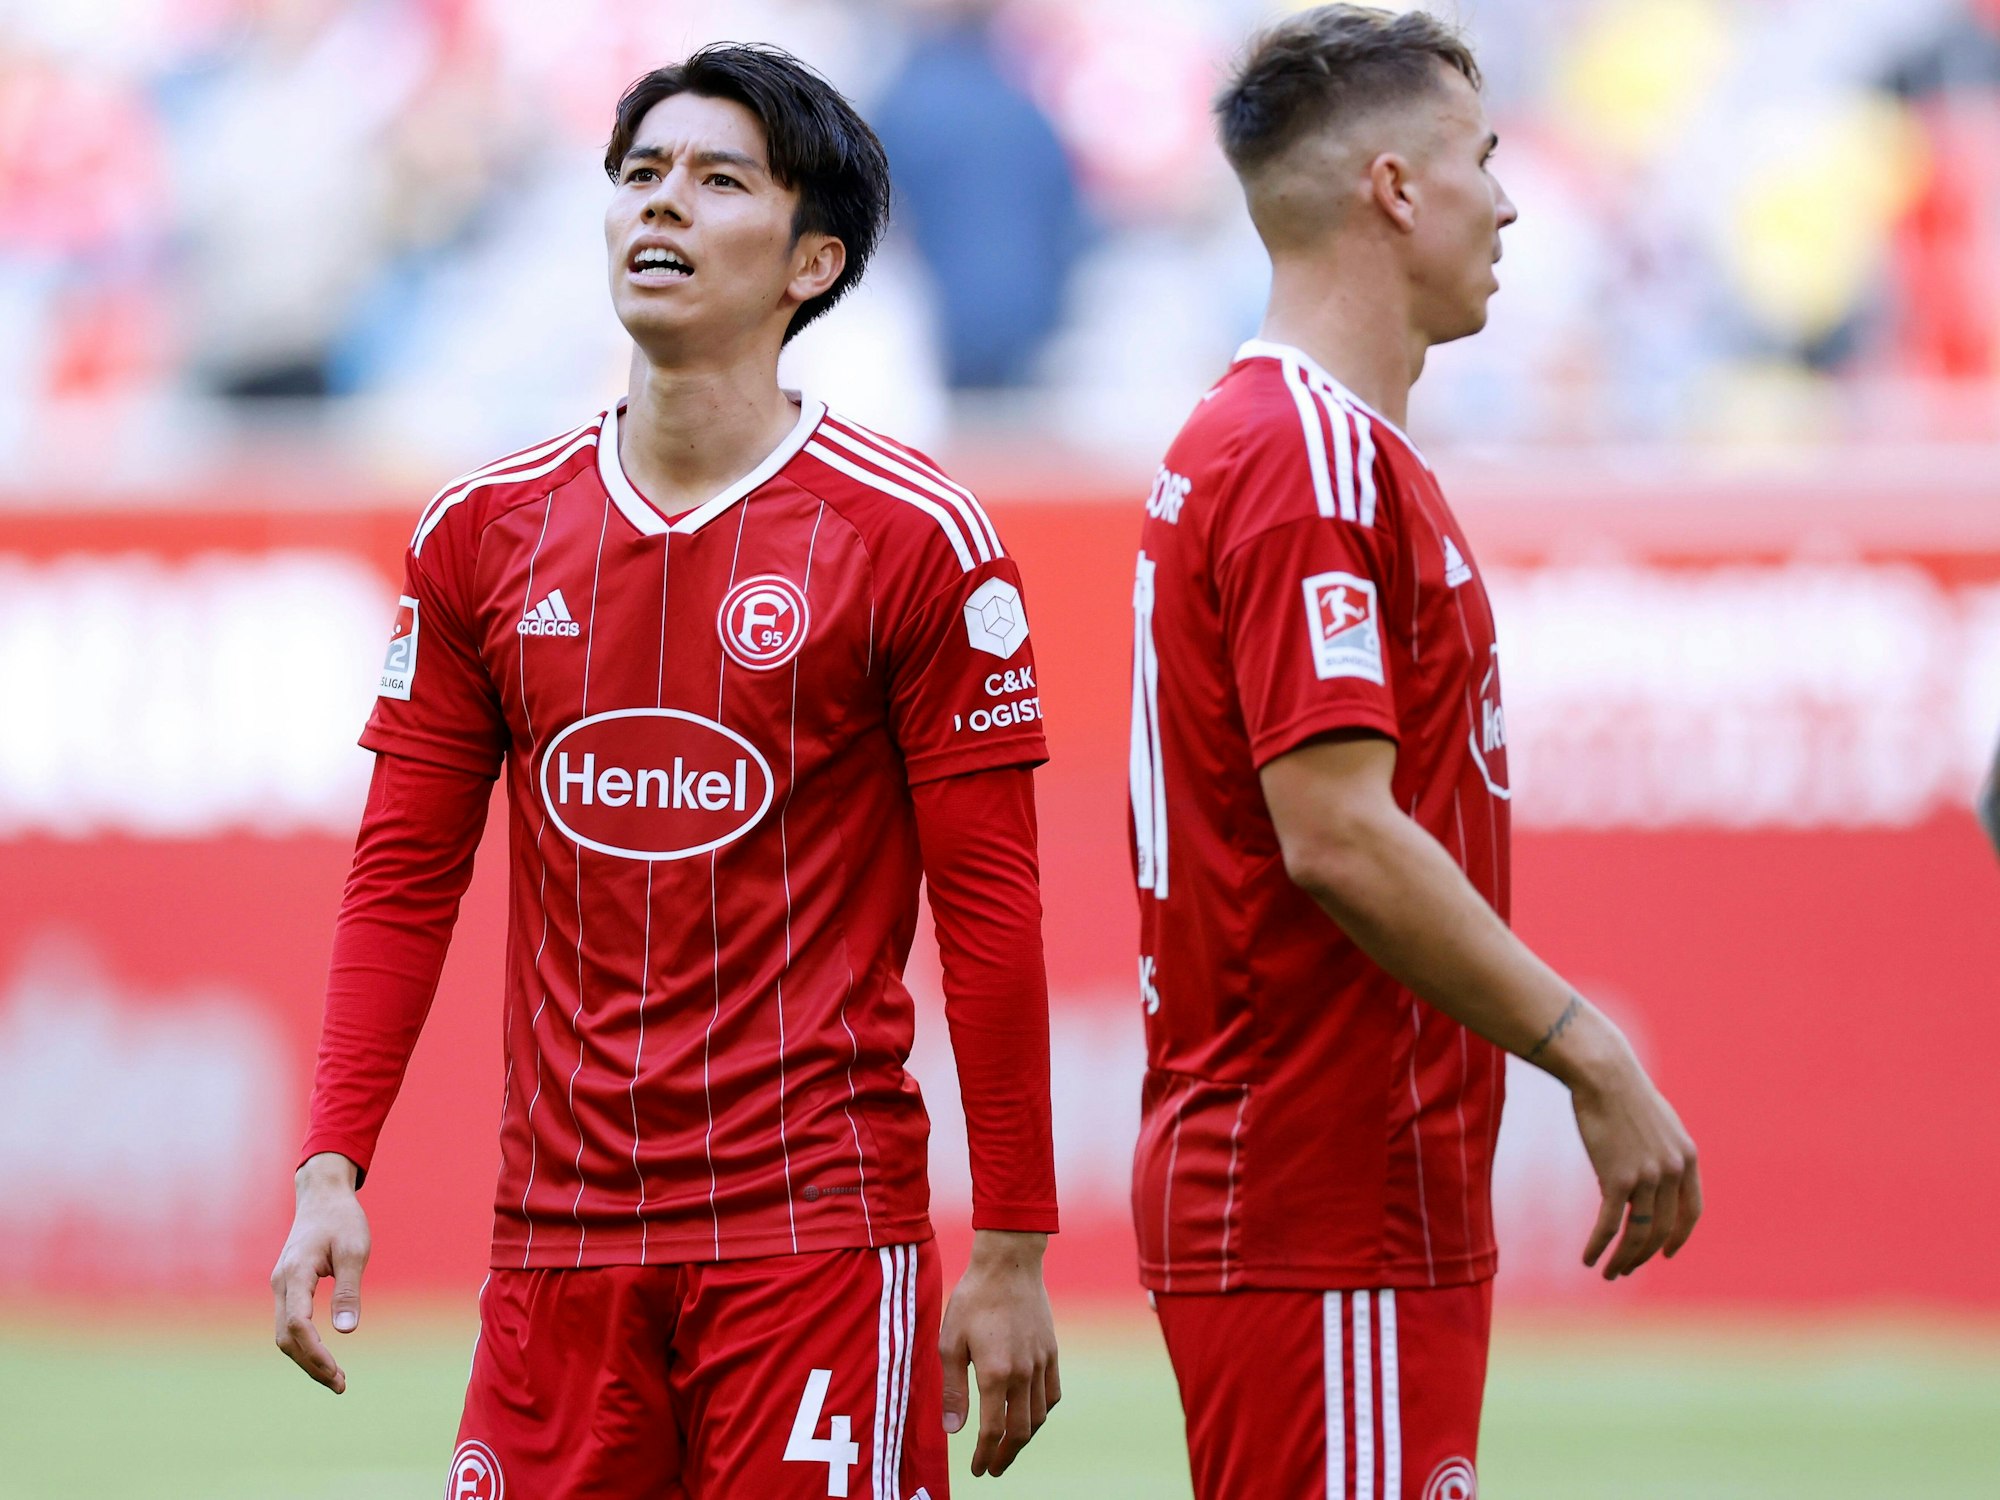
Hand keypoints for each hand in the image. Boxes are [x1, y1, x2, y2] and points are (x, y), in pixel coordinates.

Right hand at [270, 1152, 370, 1392]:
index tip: (337, 1372)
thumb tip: (346, 1331)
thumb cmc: (342, 1220)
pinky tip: (323, 1357)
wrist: (322, 1196)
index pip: (296, 1324)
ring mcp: (280, 1287)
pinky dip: (304, 1344)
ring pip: (284, 1334)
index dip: (314, 1352)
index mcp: (296, 1273)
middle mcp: (281, 1284)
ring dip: (306, 1358)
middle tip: (340, 1384)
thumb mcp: (354, 1250)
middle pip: (286, 1337)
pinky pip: (289, 1324)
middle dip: (311, 1364)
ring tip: (336, 1379)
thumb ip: (348, 1290)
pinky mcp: (287, 1288)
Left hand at [938, 1230, 1059, 1476]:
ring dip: (1025, 1437)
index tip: (978, 1469)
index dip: (985, 1455)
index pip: (993, 1430)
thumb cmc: (973, 1299)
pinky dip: (1043, 1412)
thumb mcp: (950, 1342)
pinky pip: (1053, 1393)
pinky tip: (1032, 1415)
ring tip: (1010, 1446)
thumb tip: (953, 1430)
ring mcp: (1041, 1363)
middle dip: (1006, 1455)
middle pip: (1020, 1431)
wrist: (1009, 1264)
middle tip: (994, 1468)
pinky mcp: (1051, 1351)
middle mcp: (1023, 1373)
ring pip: (1040, 1415)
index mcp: (995, 1374)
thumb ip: (953, 1389)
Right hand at [1569, 1047, 1701, 1279]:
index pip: (1692, 1212)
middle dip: (1645, 1254)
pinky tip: (1588, 1259)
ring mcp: (1646, 1177)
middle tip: (1627, 1268)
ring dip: (1624, 1260)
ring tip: (1610, 1273)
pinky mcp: (1617, 1179)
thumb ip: (1660, 1153)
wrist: (1603, 1074)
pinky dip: (1599, 1247)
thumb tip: (1649, 1176)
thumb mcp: (1655, 1123)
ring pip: (1638, 1233)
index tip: (1667, 1253)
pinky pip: (1610, 1225)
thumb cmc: (1622, 1093)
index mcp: (1687, 1158)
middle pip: (1663, 1229)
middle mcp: (1672, 1172)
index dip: (1681, 1237)